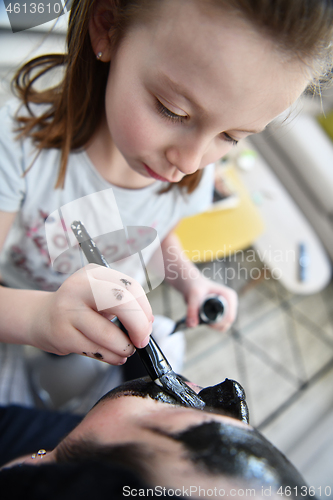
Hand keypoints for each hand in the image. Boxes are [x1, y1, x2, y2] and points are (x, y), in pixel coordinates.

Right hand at [29, 264, 152, 364]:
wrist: (42, 318)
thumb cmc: (80, 308)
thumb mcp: (100, 296)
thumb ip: (125, 304)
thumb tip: (147, 324)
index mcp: (94, 273)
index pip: (130, 286)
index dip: (145, 309)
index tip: (148, 323)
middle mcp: (79, 287)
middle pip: (122, 303)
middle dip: (139, 326)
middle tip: (142, 340)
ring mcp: (68, 311)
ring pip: (109, 334)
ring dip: (125, 348)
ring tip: (126, 350)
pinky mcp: (63, 335)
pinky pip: (97, 350)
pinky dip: (112, 357)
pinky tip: (113, 355)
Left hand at [184, 275, 237, 332]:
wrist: (193, 284)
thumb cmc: (195, 286)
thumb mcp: (193, 296)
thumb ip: (191, 310)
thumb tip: (191, 325)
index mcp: (229, 296)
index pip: (229, 317)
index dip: (218, 323)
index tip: (205, 322)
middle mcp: (231, 302)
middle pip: (227, 322)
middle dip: (214, 324)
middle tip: (201, 318)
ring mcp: (228, 308)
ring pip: (224, 325)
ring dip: (213, 325)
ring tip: (202, 316)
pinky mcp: (223, 312)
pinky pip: (221, 324)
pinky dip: (212, 325)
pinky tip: (204, 318)